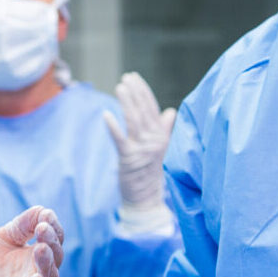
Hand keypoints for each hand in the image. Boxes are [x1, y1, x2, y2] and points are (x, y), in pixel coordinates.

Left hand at [0, 206, 64, 276]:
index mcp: (38, 255)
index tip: (45, 216)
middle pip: (55, 258)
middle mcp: (40, 272)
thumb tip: (43, 210)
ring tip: (41, 248)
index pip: (55, 241)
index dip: (53, 228)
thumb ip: (23, 224)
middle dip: (51, 243)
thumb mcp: (5, 237)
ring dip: (46, 263)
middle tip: (43, 229)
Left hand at [102, 72, 175, 212]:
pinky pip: (120, 140)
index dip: (143, 92)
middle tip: (126, 78)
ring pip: (134, 121)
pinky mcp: (129, 159)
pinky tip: (106, 114)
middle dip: (135, 93)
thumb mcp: (161, 149)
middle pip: (143, 111)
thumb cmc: (152, 172)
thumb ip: (165, 129)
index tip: (135, 78)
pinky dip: (113, 127)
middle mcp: (154, 140)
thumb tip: (171, 111)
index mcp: (161, 136)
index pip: (152, 108)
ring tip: (120, 87)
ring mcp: (141, 149)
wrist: (147, 198)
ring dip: (127, 103)